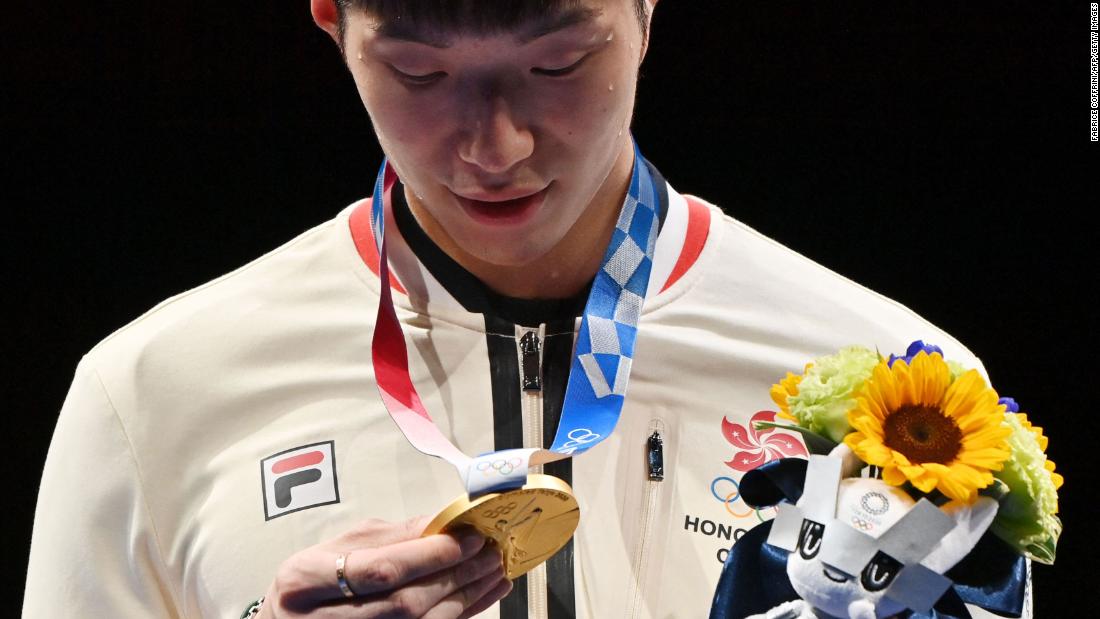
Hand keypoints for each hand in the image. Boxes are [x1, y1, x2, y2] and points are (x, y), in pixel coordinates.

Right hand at [257, 516, 510, 617]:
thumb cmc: (312, 581)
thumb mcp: (336, 546)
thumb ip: (389, 536)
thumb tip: (443, 522)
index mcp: (306, 580)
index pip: (379, 570)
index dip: (428, 555)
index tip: (467, 537)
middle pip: (404, 603)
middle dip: (456, 576)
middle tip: (490, 551)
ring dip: (466, 598)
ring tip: (494, 571)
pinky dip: (460, 614)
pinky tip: (482, 596)